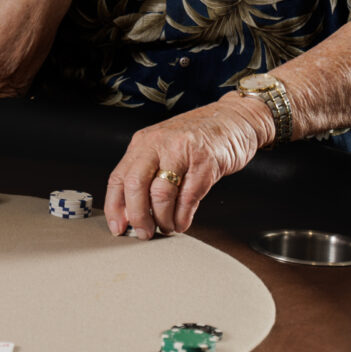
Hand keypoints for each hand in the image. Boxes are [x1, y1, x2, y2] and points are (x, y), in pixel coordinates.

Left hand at [106, 98, 270, 238]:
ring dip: (162, 219)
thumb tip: (131, 212)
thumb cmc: (199, 137)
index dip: (114, 208)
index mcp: (143, 142)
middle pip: (136, 185)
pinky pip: (188, 197)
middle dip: (137, 216)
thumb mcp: (164, 148)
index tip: (117, 228)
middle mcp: (158, 144)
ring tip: (167, 227)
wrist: (235, 119)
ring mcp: (182, 151)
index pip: (118, 178)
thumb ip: (148, 174)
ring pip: (161, 194)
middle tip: (144, 232)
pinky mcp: (206, 162)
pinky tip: (182, 222)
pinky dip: (182, 216)